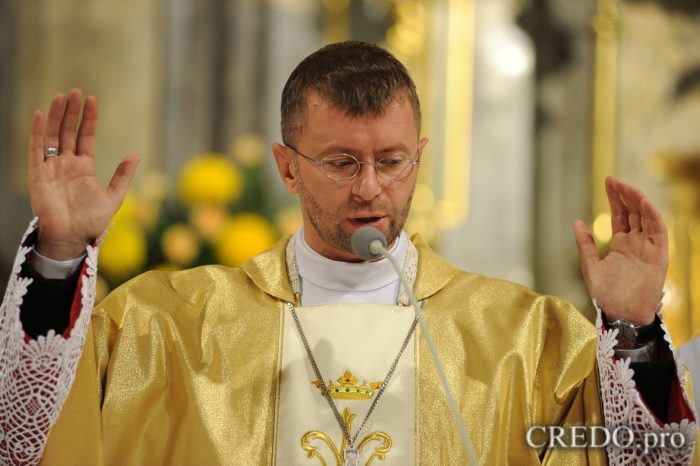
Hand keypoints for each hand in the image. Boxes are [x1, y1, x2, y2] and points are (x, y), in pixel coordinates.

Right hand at [29, 89, 139, 259]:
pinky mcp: (37, 175)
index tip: (92, 100)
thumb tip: (136, 154)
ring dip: (55, 116)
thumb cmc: (91, 222)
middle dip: (71, 112)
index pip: (86, 137)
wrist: (72, 238)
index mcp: (84, 168)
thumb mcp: (113, 197)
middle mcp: (66, 164)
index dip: (88, 119)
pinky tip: (39, 115)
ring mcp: (51, 168)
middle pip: (68, 131)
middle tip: (75, 91)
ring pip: (52, 136)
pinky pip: (36, 150)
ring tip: (60, 96)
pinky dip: (37, 132)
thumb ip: (122, 175)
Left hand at [573, 177, 667, 324]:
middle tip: (614, 180)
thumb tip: (576, 221)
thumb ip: (585, 244)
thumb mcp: (590, 265)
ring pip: (647, 218)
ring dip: (638, 201)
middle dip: (625, 195)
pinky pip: (659, 231)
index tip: (609, 181)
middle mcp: (636, 243)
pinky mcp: (659, 255)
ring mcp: (648, 248)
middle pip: (633, 213)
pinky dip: (653, 216)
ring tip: (626, 187)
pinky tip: (643, 203)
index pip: (620, 215)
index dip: (615, 198)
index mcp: (620, 244)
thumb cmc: (606, 295)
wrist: (620, 314)